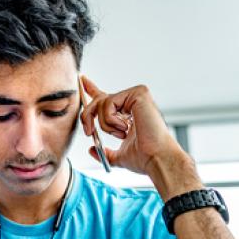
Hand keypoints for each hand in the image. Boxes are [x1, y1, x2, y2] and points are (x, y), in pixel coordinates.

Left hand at [79, 77, 202, 199]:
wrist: (155, 159)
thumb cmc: (144, 158)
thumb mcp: (119, 156)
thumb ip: (105, 152)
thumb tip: (92, 149)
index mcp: (128, 113)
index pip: (107, 98)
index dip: (93, 89)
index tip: (83, 79)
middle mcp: (133, 101)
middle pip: (99, 100)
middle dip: (88, 116)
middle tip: (88, 132)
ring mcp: (137, 95)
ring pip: (102, 102)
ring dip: (105, 124)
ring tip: (121, 134)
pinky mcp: (138, 93)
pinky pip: (109, 103)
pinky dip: (111, 119)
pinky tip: (126, 127)